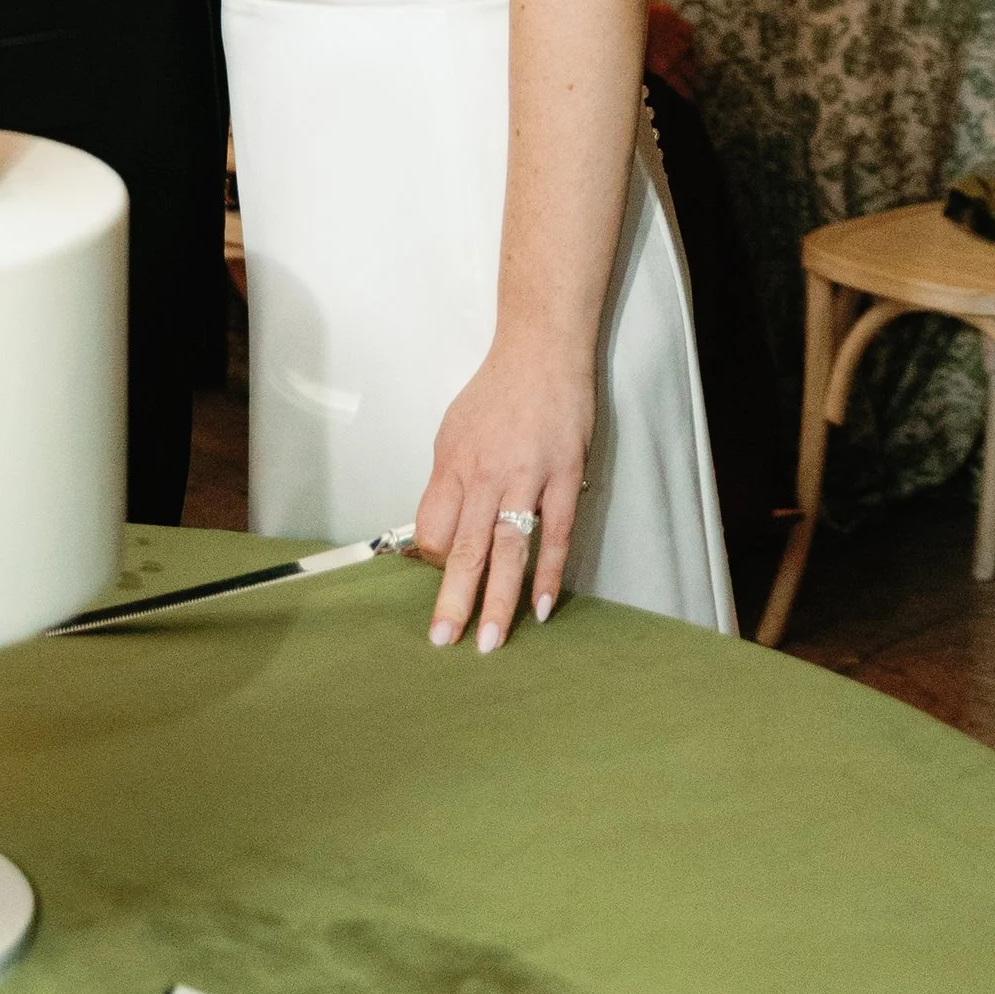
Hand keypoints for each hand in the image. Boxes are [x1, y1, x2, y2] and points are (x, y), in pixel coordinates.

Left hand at [416, 341, 595, 652]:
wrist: (541, 351)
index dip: (429, 559)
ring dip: (500, 600)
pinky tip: (540, 605)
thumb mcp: (453, 432)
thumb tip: (437, 532)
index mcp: (453, 464)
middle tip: (445, 641)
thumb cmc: (495, 394)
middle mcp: (486, 473)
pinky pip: (555, 533)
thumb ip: (449, 483)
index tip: (435, 580)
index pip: (430, 527)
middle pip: (464, 547)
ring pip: (509, 548)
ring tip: (493, 641)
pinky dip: (548, 572)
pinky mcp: (565, 476)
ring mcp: (528, 476)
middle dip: (453, 599)